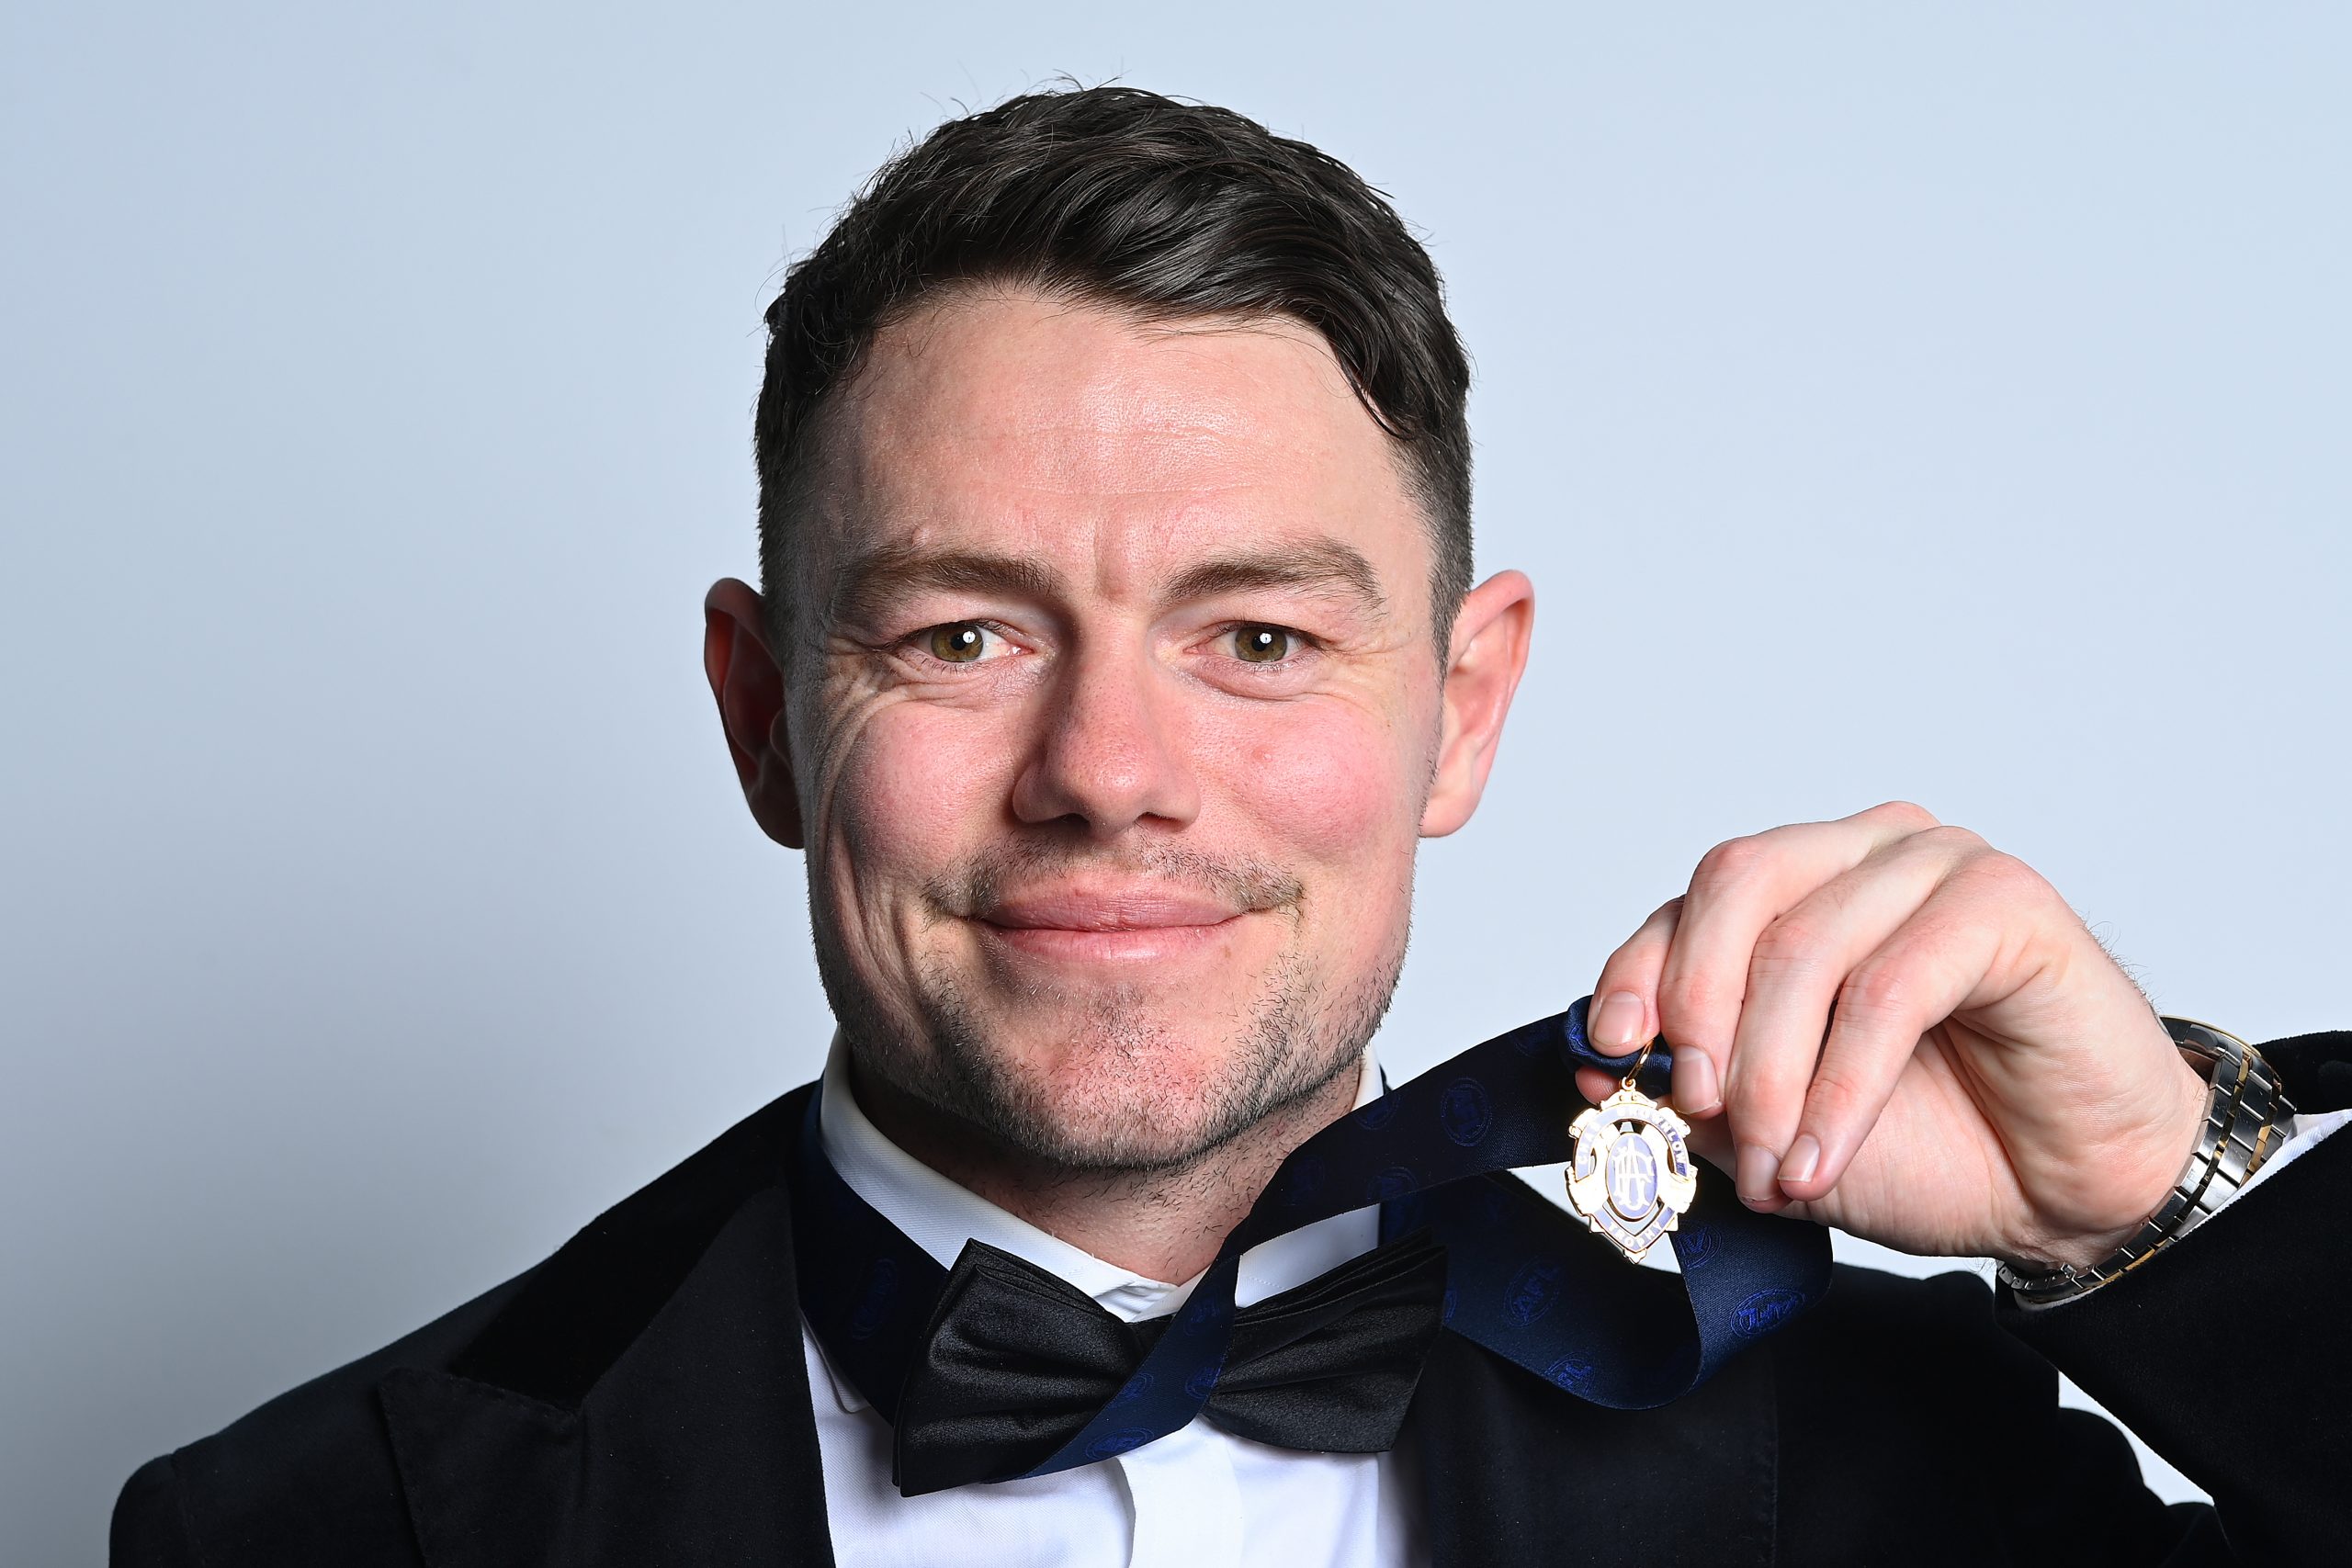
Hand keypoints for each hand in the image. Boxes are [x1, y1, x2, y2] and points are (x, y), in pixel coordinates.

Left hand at [1580, 802, 2209, 1269]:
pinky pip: (1888, 989)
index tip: (1612, 1057)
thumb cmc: (1938, 1142)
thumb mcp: (1776, 1124)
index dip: (1638, 975)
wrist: (2068, 1191)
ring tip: (1777, 1167)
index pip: (1690, 901)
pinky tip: (1824, 1153)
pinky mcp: (2006, 904)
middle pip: (1735, 888)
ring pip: (1806, 946)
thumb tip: (1600, 1065)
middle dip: (1700, 1014)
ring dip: (1773, 1076)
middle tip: (1702, 1113)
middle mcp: (1864, 854)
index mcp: (1803, 885)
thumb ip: (1695, 1085)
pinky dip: (1841, 1086)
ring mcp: (1937, 865)